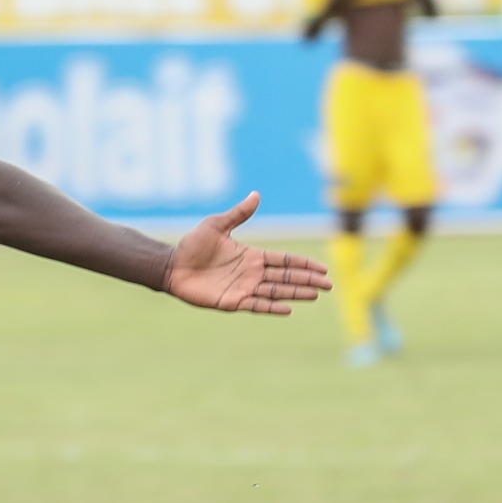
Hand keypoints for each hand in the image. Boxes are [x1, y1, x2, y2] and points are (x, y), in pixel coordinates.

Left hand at [164, 193, 330, 315]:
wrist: (172, 266)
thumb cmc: (193, 245)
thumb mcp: (217, 225)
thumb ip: (238, 214)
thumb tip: (256, 194)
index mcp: (251, 256)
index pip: (284, 260)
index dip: (303, 264)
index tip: (322, 269)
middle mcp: (251, 273)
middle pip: (285, 277)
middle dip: (307, 280)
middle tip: (329, 285)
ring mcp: (243, 288)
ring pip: (276, 291)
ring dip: (295, 293)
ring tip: (315, 295)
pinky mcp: (232, 301)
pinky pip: (256, 305)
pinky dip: (272, 307)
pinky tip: (288, 308)